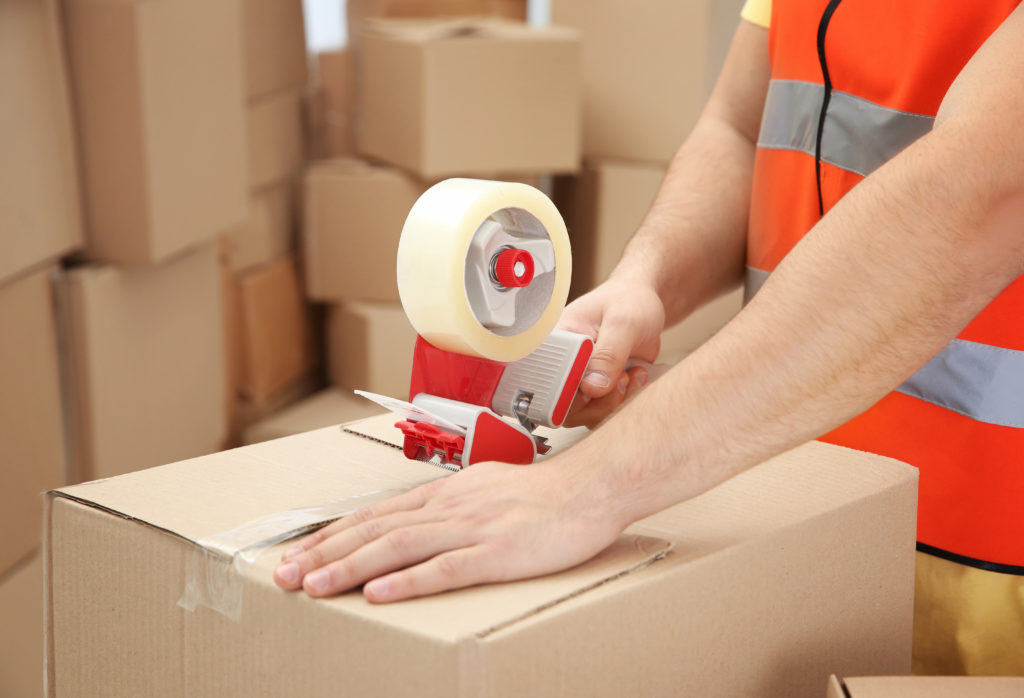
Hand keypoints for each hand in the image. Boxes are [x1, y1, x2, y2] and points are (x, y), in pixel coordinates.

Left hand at [272, 458, 622, 602]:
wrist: (590, 488)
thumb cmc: (541, 496)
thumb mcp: (484, 491)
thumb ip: (449, 508)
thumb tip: (414, 526)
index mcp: (444, 495)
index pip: (374, 515)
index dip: (331, 535)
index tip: (297, 553)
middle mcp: (448, 507)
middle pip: (374, 530)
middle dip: (324, 553)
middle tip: (284, 575)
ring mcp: (471, 529)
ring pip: (397, 547)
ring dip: (350, 567)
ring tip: (313, 587)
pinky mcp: (496, 553)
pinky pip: (445, 568)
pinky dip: (408, 582)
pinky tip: (379, 594)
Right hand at [558, 278, 665, 426]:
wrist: (642, 305)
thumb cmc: (628, 302)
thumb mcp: (623, 322)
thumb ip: (608, 354)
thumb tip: (592, 387)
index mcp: (556, 341)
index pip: (545, 379)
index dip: (567, 392)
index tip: (593, 386)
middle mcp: (561, 364)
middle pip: (563, 406)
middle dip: (597, 401)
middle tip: (621, 377)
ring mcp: (578, 380)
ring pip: (583, 414)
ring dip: (613, 402)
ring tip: (631, 374)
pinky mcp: (595, 390)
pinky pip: (601, 412)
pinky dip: (622, 402)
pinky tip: (634, 377)